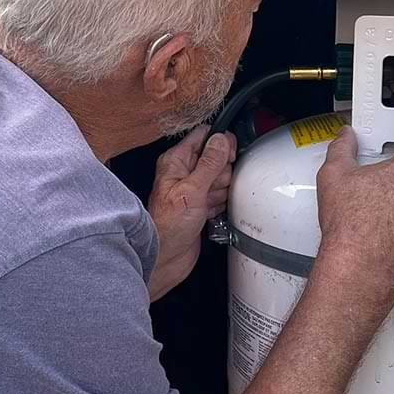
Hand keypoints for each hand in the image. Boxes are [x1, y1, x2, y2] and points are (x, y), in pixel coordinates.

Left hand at [147, 124, 235, 299]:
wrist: (166, 258)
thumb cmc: (167, 227)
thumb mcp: (191, 190)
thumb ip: (209, 163)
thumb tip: (221, 139)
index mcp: (176, 161)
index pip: (204, 135)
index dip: (220, 143)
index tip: (227, 157)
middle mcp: (184, 172)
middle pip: (218, 157)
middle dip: (221, 174)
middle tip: (210, 190)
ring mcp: (193, 188)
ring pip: (222, 178)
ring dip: (221, 192)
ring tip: (206, 204)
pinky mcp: (201, 204)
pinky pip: (221, 196)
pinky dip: (220, 204)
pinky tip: (209, 213)